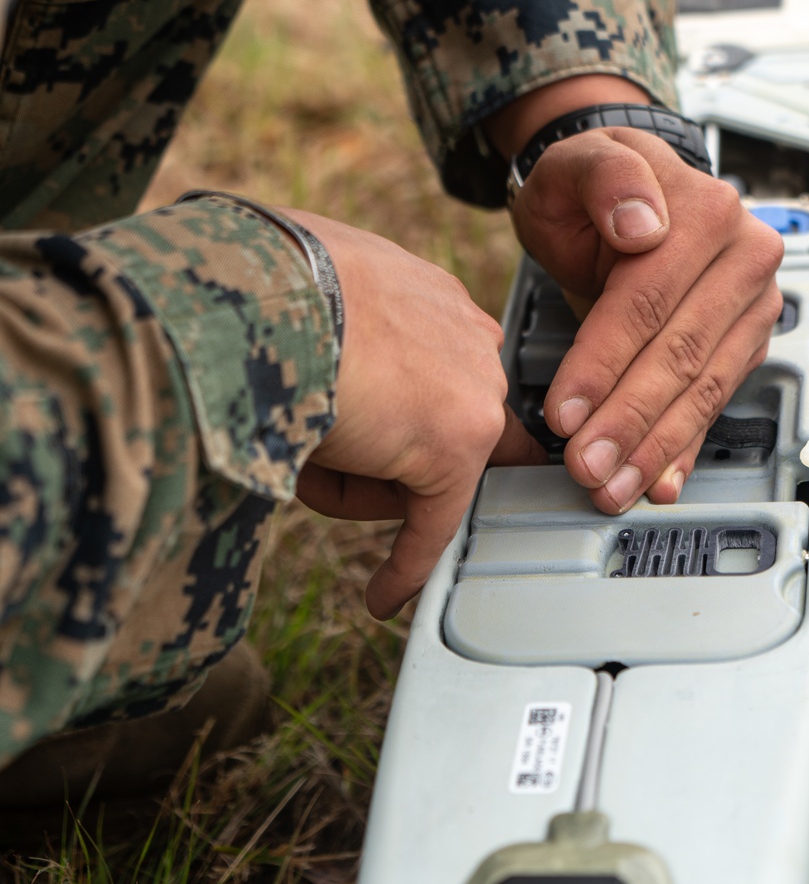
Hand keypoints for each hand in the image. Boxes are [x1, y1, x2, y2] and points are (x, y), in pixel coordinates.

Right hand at [279, 209, 544, 618]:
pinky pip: (431, 524)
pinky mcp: (457, 447)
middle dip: (378, 455)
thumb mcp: (308, 301)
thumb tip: (331, 409)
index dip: (417, 415)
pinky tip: (382, 595)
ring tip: (293, 448)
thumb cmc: (262, 288)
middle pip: (433, 428)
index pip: (445, 371)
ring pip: (420, 471)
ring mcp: (472, 392)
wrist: (265, 296)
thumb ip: (337, 343)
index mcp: (431, 297)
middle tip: (313, 446)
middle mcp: (467, 339)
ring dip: (355, 484)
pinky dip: (405, 564)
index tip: (411, 442)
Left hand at [508, 129, 783, 511]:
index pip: (650, 301)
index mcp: (707, 212)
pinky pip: (714, 402)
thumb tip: (642, 222)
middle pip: (681, 354)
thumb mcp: (577, 162)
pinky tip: (661, 481)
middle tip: (585, 464)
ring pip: (702, 388)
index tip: (564, 409)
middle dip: (628, 420)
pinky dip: (685, 448)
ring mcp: (751, 304)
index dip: (604, 361)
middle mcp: (744, 258)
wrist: (623, 196)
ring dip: (654, 447)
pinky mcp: (745, 341)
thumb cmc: (591, 184)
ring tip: (611, 485)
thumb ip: (606, 178)